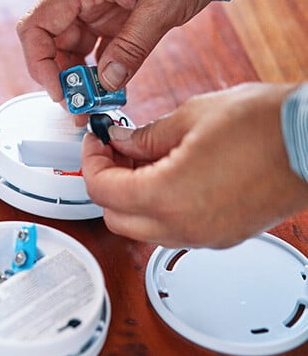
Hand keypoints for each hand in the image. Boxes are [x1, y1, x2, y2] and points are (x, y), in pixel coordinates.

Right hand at [16, 0, 223, 100]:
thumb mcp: (164, 2)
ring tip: (92, 106)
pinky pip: (95, 55)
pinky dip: (98, 76)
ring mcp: (96, 12)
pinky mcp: (112, 23)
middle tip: (78, 107)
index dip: (39, 62)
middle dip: (60, 79)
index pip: (37, 25)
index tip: (59, 89)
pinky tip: (108, 93)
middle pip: (50, 45)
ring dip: (77, 82)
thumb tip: (108, 82)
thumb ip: (134, 43)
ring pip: (70, 54)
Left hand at [81, 83, 307, 247]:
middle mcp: (181, 227)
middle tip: (114, 153)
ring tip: (142, 161)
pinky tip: (168, 176)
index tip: (94, 144)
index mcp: (166, 196)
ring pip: (142, 230)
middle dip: (106, 184)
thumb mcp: (191, 117)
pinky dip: (158, 209)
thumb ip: (144, 136)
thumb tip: (119, 142)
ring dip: (131, 199)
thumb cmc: (266, 125)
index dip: (90, 162)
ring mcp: (203, 237)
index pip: (102, 190)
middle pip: (115, 218)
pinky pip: (173, 231)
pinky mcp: (222, 237)